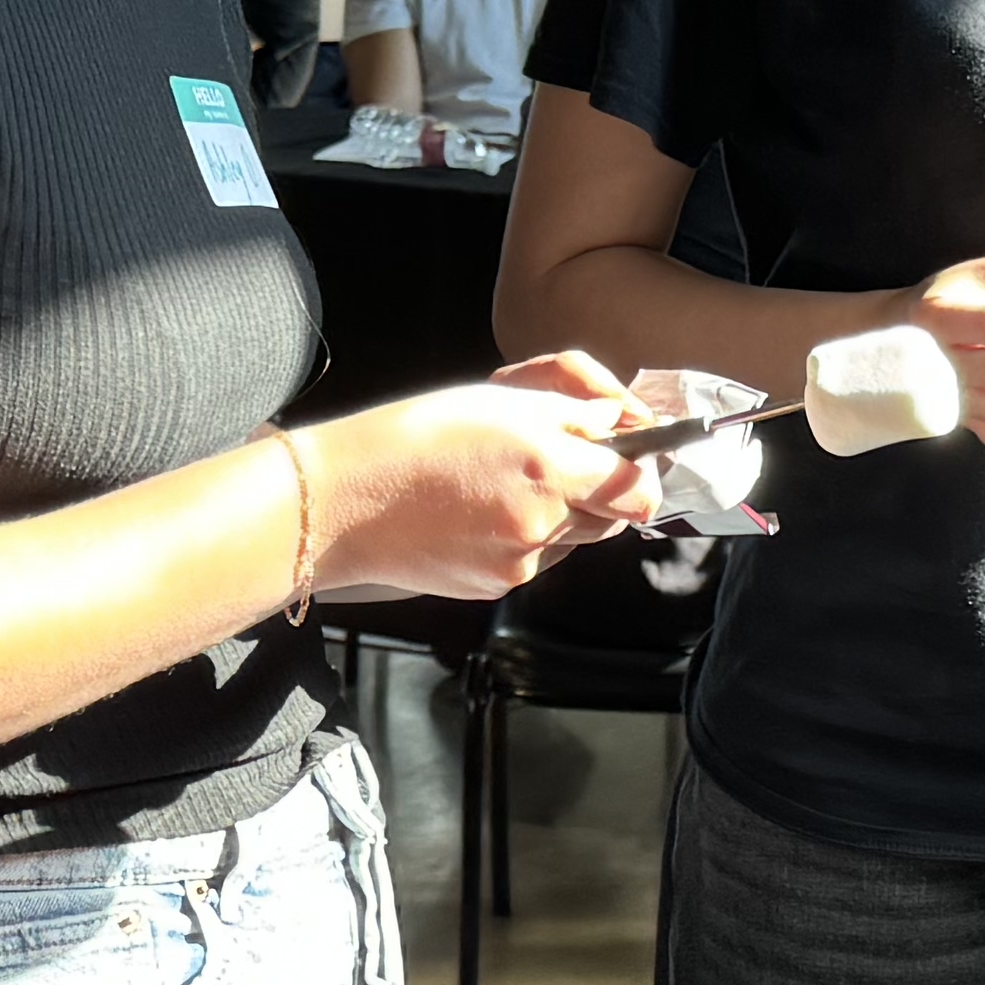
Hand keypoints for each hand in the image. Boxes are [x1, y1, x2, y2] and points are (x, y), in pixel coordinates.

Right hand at [293, 358, 655, 598]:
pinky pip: (534, 560)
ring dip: (559, 514)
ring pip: (572, 540)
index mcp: (548, 466)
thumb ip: (574, 414)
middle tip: (557, 462)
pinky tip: (479, 512)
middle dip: (599, 492)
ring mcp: (520, 562)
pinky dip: (524, 538)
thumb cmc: (412, 437)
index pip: (640, 489)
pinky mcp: (495, 587)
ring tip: (502, 484)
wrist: (342, 501)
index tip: (628, 458)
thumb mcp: (501, 398)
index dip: (642, 473)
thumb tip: (618, 428)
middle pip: (612, 519)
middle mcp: (542, 522)